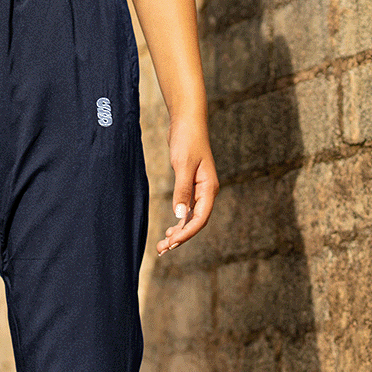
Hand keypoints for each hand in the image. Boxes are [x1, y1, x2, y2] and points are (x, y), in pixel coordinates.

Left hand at [157, 115, 217, 255]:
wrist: (187, 121)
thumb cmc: (187, 140)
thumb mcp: (183, 165)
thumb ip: (182, 190)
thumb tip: (180, 215)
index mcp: (209, 188)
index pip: (200, 218)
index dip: (187, 233)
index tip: (172, 243)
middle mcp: (206, 192)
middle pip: (195, 222)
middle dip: (180, 237)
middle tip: (163, 249)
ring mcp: (199, 190)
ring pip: (190, 218)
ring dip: (178, 232)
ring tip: (163, 245)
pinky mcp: (190, 186)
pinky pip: (187, 210)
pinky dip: (179, 222)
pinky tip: (170, 229)